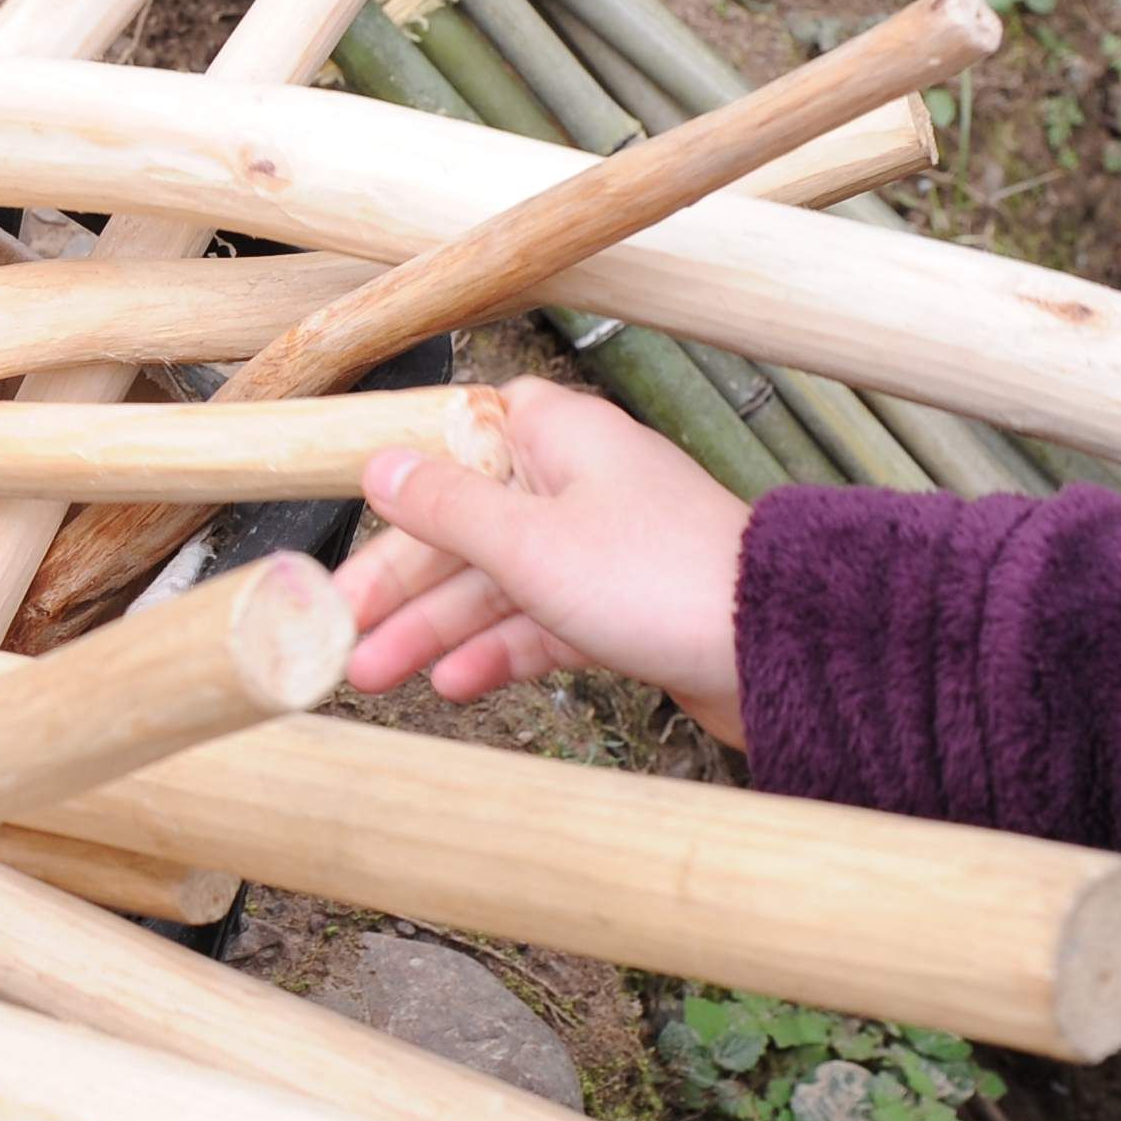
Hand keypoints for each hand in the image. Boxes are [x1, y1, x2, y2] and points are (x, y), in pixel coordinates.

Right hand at [338, 377, 753, 742]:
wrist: (779, 650)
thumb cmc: (663, 578)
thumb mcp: (528, 543)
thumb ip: (445, 507)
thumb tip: (379, 466)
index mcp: (559, 438)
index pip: (456, 441)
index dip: (398, 483)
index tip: (345, 519)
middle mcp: (579, 485)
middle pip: (465, 525)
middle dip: (401, 584)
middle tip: (341, 631)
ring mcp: (601, 549)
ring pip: (497, 582)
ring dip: (435, 629)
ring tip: (375, 674)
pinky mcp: (622, 608)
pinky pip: (539, 623)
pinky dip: (497, 651)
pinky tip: (453, 683)